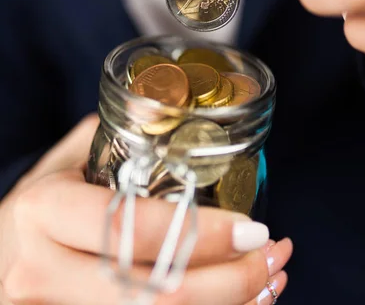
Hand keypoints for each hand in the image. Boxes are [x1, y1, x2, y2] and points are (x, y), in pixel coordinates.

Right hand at [0, 115, 291, 304]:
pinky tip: (236, 302)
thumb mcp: (69, 161)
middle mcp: (39, 270)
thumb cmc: (43, 201)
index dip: (204, 234)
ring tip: (268, 279)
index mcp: (44, 211)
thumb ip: (123, 142)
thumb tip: (194, 130)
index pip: (132, 228)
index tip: (254, 228)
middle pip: (153, 296)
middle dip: (231, 283)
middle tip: (272, 254)